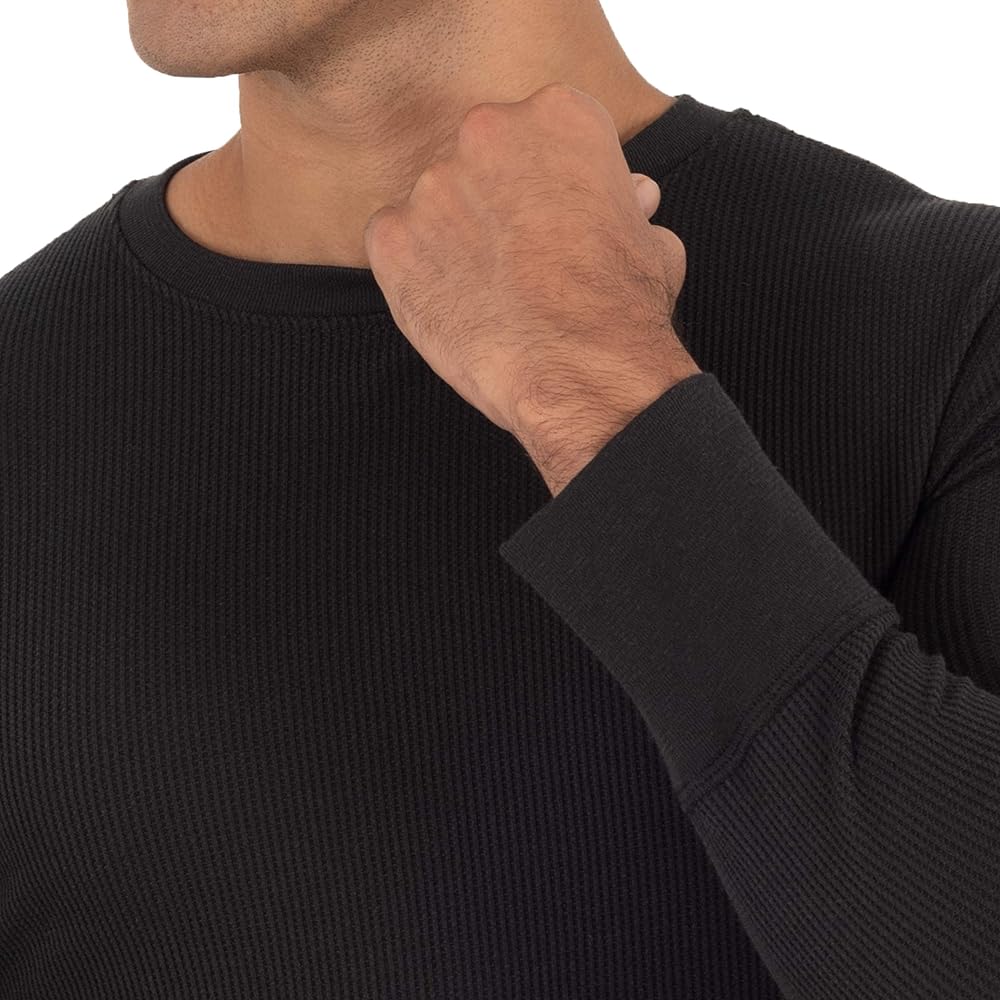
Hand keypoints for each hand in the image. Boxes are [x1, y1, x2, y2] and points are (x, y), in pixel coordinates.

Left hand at [362, 81, 701, 495]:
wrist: (576, 368)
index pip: (540, 133)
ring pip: (435, 202)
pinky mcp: (391, 236)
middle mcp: (488, 131)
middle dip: (496, 202)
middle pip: (482, 158)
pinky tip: (452, 305)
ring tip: (489, 293)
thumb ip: (626, 205)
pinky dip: (415, 272)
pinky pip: (393, 242)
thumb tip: (632, 197)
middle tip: (518, 261)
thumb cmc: (621, 308)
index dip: (549, 186)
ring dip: (454, 237)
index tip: (556, 225)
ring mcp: (432, 184)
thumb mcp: (650, 242)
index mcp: (558, 115)